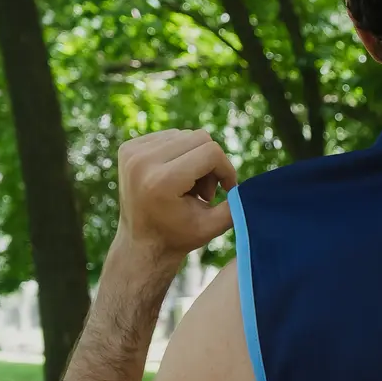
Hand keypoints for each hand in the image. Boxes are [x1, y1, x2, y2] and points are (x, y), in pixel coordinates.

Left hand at [114, 129, 237, 271]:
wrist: (141, 245)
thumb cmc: (179, 237)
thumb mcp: (213, 226)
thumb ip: (236, 205)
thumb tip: (253, 187)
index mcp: (162, 181)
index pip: (211, 152)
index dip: (226, 169)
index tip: (226, 189)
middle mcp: (142, 161)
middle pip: (199, 137)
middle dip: (210, 163)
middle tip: (204, 192)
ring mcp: (132, 153)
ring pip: (185, 135)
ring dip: (194, 158)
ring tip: (188, 187)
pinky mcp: (128, 148)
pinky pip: (169, 136)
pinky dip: (179, 154)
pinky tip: (174, 178)